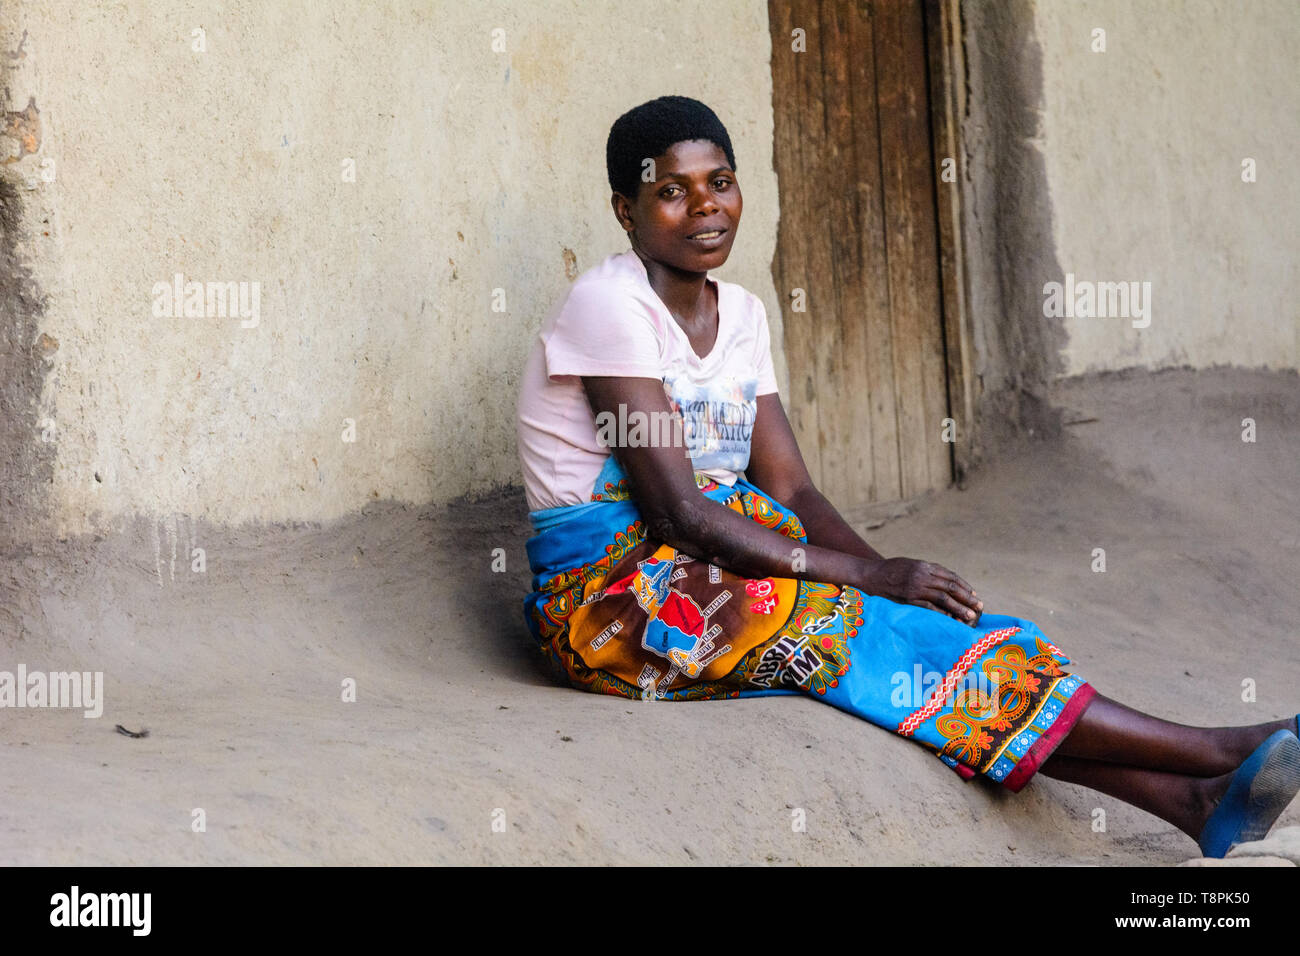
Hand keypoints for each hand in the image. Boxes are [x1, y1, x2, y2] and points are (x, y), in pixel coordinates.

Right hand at [861, 557, 982, 624]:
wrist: (868, 575)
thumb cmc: (890, 570)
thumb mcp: (910, 564)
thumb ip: (927, 571)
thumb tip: (946, 581)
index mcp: (924, 566)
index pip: (950, 577)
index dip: (964, 587)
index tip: (974, 595)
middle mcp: (921, 576)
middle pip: (950, 588)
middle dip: (966, 598)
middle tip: (979, 607)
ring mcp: (914, 588)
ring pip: (943, 599)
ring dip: (959, 608)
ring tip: (970, 616)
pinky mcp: (907, 600)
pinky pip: (928, 608)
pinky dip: (941, 614)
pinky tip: (950, 619)